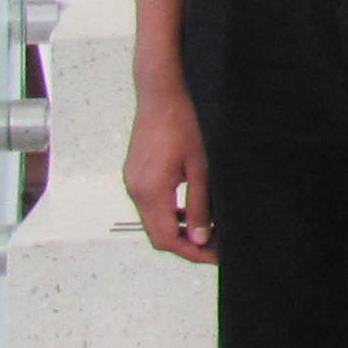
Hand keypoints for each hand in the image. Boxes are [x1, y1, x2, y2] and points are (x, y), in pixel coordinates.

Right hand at [123, 84, 213, 262]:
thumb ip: (200, 205)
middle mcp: (135, 189)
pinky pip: (150, 203)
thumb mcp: (201, 166)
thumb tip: (201, 237)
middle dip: (186, 243)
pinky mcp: (135, 172)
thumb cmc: (183, 122)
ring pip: (153, 219)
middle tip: (215, 244)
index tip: (214, 255)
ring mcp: (132, 181)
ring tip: (208, 227)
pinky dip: (169, 212)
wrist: (161, 92)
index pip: (166, 239)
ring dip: (178, 228)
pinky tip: (191, 206)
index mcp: (150, 191)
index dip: (191, 252)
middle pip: (157, 233)